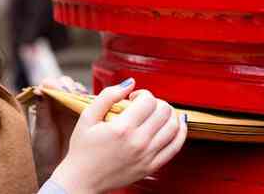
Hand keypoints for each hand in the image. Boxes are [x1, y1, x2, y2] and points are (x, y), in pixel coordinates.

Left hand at [31, 76, 88, 183]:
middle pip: (68, 85)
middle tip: (73, 93)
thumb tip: (40, 90)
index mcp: (48, 103)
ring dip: (83, 94)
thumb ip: (42, 109)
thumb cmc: (43, 149)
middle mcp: (61, 104)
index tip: (59, 89)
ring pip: (81, 93)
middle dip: (71, 86)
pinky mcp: (87, 119)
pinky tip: (96, 106)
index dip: (56, 84)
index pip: (51, 84)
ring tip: (83, 100)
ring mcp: (74, 110)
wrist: (55, 168)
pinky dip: (95, 104)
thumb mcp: (42, 129)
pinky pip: (92, 106)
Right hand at [50, 78, 187, 193]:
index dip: (142, 94)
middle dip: (156, 102)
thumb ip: (108, 96)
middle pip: (164, 111)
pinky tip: (176, 124)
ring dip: (169, 114)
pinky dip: (180, 132)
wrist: (82, 179)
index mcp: (122, 128)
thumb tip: (129, 83)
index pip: (148, 100)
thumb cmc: (83, 149)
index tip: (133, 99)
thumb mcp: (87, 117)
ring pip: (174, 126)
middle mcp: (138, 142)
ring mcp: (147, 156)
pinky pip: (175, 146)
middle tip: (145, 106)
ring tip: (158, 114)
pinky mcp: (152, 167)